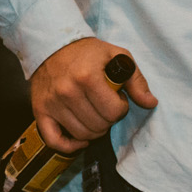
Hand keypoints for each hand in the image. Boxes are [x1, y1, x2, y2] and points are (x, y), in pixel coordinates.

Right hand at [28, 36, 156, 152]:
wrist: (52, 46)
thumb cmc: (88, 53)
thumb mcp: (118, 56)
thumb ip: (137, 80)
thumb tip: (150, 103)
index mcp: (86, 77)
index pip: (113, 112)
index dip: (121, 108)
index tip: (116, 98)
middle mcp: (67, 91)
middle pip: (98, 125)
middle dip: (107, 119)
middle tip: (104, 105)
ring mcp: (52, 103)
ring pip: (81, 134)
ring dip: (93, 130)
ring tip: (93, 114)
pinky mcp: (40, 111)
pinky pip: (54, 140)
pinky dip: (69, 145)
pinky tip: (80, 138)